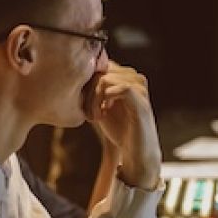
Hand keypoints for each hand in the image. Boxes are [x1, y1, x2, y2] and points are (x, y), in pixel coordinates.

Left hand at [89, 61, 161, 189]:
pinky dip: (104, 101)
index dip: (86, 82)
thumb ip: (93, 89)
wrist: (137, 152)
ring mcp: (140, 89)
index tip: (83, 105)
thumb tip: (74, 77)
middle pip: (101, 70)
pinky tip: (102, 115)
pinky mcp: (142, 101)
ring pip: (106, 78)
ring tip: (94, 116)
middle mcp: (136, 79)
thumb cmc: (120, 131)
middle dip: (88, 91)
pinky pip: (119, 88)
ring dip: (94, 98)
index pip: (100, 64)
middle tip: (88, 114)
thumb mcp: (101, 105)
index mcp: (127, 77)